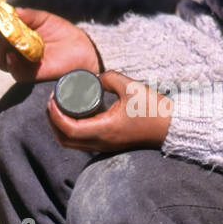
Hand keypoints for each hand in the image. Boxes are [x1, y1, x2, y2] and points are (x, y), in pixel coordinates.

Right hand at [0, 7, 101, 82]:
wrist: (81, 49)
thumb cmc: (61, 32)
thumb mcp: (43, 18)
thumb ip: (27, 15)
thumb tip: (10, 11)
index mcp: (10, 33)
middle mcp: (9, 49)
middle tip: (4, 30)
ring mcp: (17, 62)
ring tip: (11, 40)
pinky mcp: (27, 74)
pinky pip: (12, 71)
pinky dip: (10, 63)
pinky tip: (14, 55)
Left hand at [46, 71, 172, 151]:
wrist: (171, 126)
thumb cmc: (152, 108)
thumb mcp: (129, 86)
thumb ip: (109, 78)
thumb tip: (94, 77)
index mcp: (104, 130)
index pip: (68, 128)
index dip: (54, 115)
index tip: (52, 98)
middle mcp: (101, 142)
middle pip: (64, 140)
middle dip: (52, 122)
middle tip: (51, 102)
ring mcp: (105, 146)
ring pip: (72, 143)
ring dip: (61, 128)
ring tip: (60, 108)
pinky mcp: (109, 145)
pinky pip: (82, 142)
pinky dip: (72, 131)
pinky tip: (76, 115)